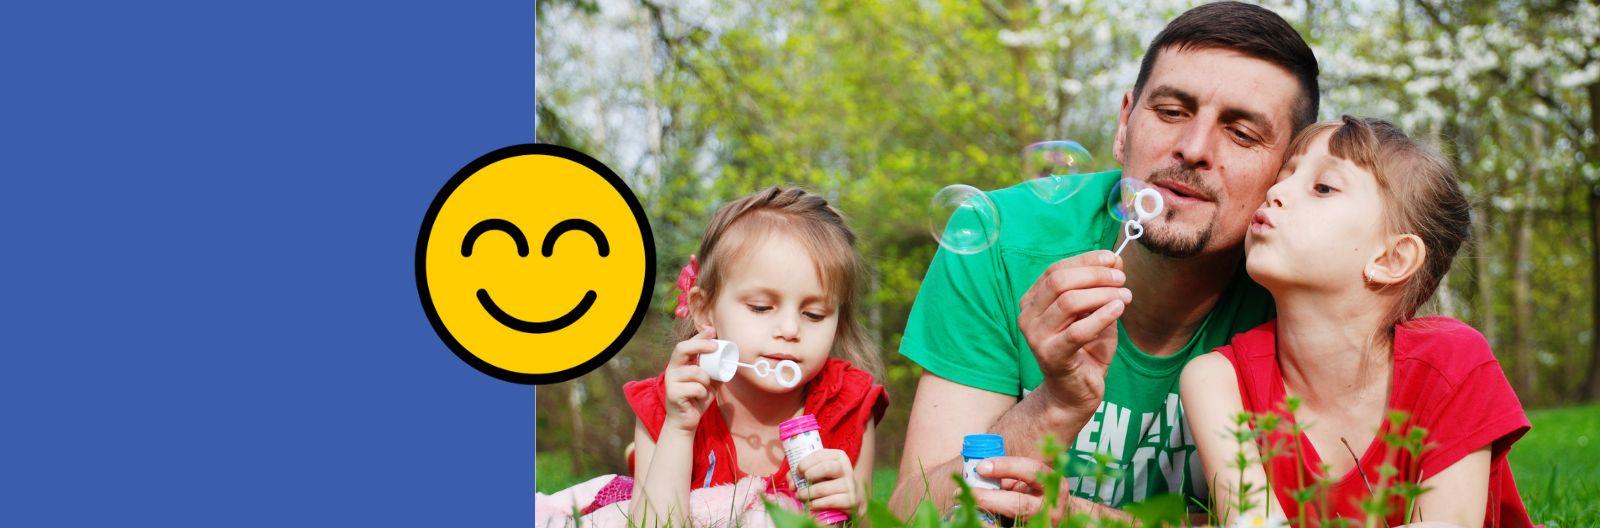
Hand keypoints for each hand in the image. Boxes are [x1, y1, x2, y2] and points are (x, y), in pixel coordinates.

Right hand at [662, 326, 719, 433]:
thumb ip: (715, 371)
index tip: (712, 331)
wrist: (686, 422)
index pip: (686, 344)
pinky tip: (699, 399)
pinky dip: (703, 393)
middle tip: (715, 347)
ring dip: (706, 379)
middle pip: (682, 349)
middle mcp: (672, 370)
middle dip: (700, 345)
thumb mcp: (709, 382)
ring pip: (695, 371)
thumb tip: (730, 359)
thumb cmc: (696, 399)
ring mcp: (671, 381)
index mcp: (680, 364)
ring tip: (705, 388)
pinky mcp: (673, 394)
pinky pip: (696, 388)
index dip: (699, 337)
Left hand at [794, 448, 860, 513]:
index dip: (805, 462)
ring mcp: (850, 485)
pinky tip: (811, 504)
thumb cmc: (830, 482)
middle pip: (826, 467)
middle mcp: (846, 469)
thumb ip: (802, 473)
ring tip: (800, 496)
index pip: (820, 455)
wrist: (851, 499)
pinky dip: (817, 504)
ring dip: (808, 493)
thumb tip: (791, 483)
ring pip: (825, 487)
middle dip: (809, 475)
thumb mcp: (819, 473)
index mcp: (838, 457)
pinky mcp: (851, 501)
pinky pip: (830, 501)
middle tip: (799, 484)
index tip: (798, 471)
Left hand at [969, 456, 1129, 522]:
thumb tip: (979, 472)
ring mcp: (1043, 524)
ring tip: (967, 506)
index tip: (981, 467)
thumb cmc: (1039, 492)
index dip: (1005, 467)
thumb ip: (1010, 476)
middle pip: (1018, 505)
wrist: (1063, 516)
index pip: (1031, 470)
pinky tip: (977, 518)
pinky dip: (990, 525)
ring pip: (1013, 522)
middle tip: (966, 491)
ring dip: (987, 515)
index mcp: (1053, 484)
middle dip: (989, 498)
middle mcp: (1051, 507)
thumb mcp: (1030, 480)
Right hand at [1017, 250, 1127, 411]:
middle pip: (1060, 282)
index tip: (1113, 259)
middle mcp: (1028, 316)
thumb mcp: (1094, 312)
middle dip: (1095, 276)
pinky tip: (1119, 309)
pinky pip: (1078, 331)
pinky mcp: (1051, 356)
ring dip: (1102, 294)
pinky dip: (1102, 316)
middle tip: (1121, 280)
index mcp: (1033, 301)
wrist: (1075, 392)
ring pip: (1069, 302)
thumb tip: (1115, 259)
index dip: (1086, 260)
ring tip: (1125, 296)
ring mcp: (1036, 337)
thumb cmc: (1085, 349)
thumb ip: (1101, 286)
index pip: (1056, 269)